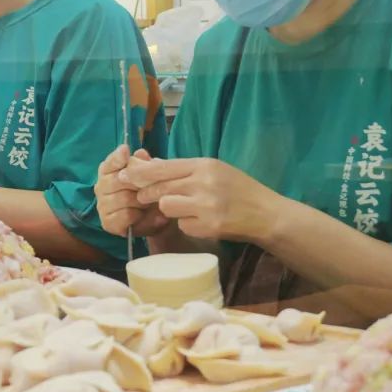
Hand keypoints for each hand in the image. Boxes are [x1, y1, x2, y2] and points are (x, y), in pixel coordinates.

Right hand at [94, 145, 171, 237]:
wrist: (153, 218)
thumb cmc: (148, 192)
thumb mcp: (150, 176)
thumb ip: (145, 164)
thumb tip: (141, 153)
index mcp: (108, 171)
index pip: (110, 162)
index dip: (117, 157)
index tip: (126, 151)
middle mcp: (100, 187)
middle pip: (119, 180)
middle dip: (139, 184)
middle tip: (152, 188)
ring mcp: (102, 205)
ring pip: (124, 198)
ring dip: (141, 201)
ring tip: (149, 203)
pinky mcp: (107, 223)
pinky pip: (125, 215)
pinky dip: (138, 216)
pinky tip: (142, 215)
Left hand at [123, 158, 283, 243]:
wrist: (266, 213)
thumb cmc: (239, 189)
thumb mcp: (214, 170)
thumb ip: (184, 169)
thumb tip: (151, 164)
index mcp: (204, 165)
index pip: (163, 167)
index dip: (140, 172)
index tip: (124, 175)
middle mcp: (204, 183)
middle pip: (160, 187)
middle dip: (146, 193)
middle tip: (143, 197)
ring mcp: (207, 205)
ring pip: (167, 206)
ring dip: (170, 210)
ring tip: (186, 209)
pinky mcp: (210, 226)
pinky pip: (183, 225)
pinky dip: (188, 225)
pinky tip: (202, 221)